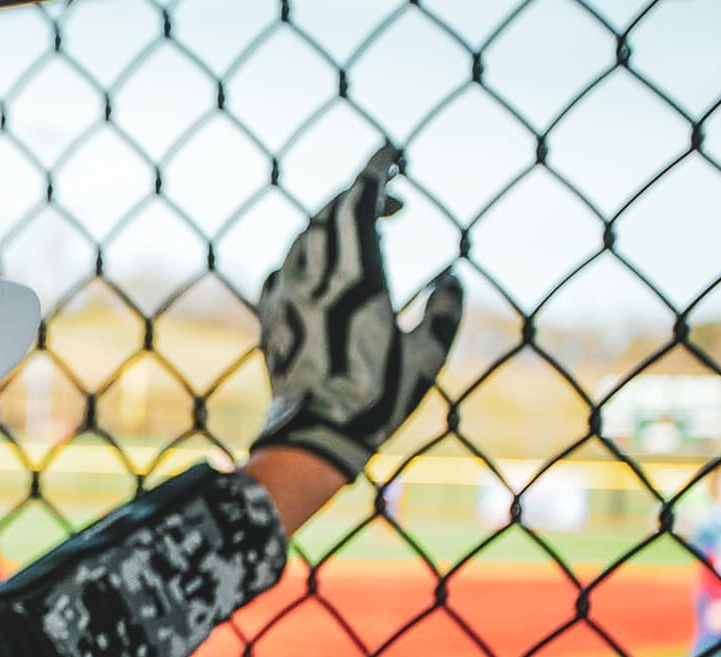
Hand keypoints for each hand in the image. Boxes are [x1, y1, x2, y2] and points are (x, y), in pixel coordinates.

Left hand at [252, 145, 463, 479]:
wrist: (313, 439)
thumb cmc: (378, 401)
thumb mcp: (428, 357)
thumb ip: (445, 311)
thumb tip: (450, 277)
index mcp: (356, 279)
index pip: (359, 201)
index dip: (376, 169)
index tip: (393, 152)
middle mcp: (314, 279)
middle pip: (329, 211)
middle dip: (360, 191)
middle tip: (392, 197)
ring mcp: (286, 297)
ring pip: (302, 237)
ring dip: (331, 220)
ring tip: (363, 226)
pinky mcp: (270, 317)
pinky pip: (283, 268)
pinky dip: (306, 253)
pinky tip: (322, 267)